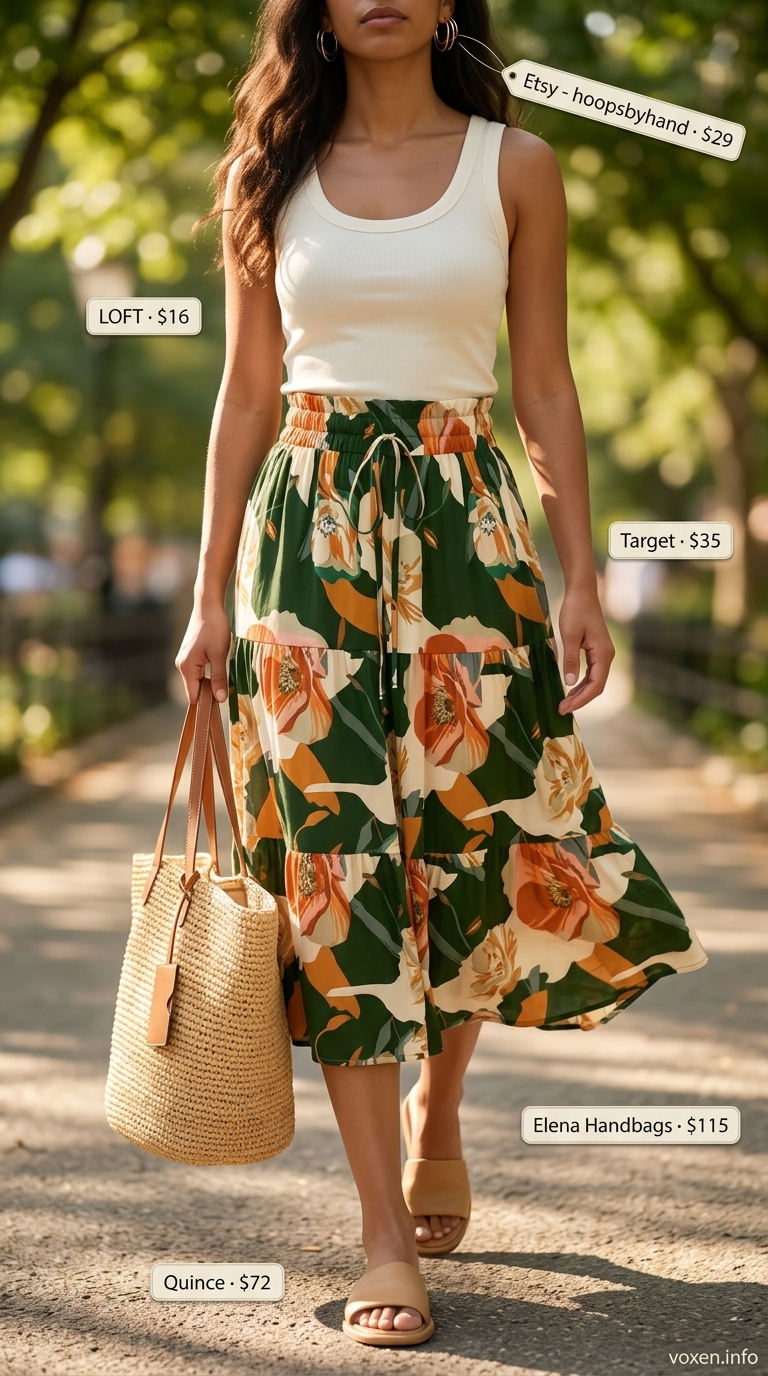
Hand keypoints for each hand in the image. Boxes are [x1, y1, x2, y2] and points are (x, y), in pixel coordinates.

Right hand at [175, 603, 231, 704]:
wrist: (208, 606)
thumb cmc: (214, 628)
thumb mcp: (220, 654)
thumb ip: (219, 678)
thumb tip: (220, 700)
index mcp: (186, 667)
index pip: (193, 696)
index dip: (206, 703)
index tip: (221, 705)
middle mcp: (182, 665)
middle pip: (195, 689)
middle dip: (210, 693)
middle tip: (228, 692)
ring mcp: (185, 660)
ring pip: (198, 680)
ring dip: (211, 682)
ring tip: (226, 680)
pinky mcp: (190, 655)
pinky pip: (199, 672)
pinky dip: (209, 674)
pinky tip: (220, 669)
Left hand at [557, 590, 614, 713]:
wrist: (582, 592)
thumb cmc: (575, 611)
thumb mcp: (569, 636)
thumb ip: (570, 660)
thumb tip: (569, 683)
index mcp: (603, 654)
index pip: (595, 685)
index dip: (581, 700)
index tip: (565, 708)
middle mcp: (607, 656)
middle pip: (597, 686)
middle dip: (580, 699)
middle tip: (561, 709)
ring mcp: (603, 653)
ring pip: (595, 680)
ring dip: (580, 693)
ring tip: (564, 703)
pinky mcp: (597, 650)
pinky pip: (592, 672)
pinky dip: (581, 683)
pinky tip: (571, 688)